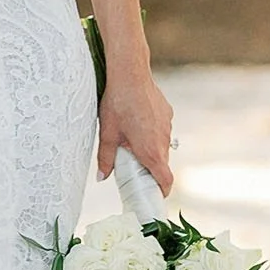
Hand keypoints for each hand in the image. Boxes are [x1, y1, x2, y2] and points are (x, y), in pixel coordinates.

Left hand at [97, 66, 174, 196]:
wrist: (131, 73)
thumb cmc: (117, 103)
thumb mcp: (107, 133)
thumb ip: (105, 158)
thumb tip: (101, 178)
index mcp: (151, 150)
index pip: (166, 180)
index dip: (161, 192)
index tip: (152, 196)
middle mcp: (163, 140)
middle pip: (161, 164)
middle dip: (148, 169)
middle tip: (131, 167)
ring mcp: (168, 126)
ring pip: (161, 146)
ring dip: (149, 149)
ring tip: (130, 140)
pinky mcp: (167, 113)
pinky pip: (161, 130)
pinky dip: (151, 132)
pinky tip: (135, 121)